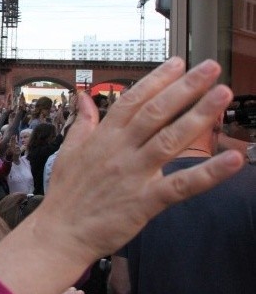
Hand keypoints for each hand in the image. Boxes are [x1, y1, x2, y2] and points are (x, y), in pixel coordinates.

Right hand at [0, 59, 245, 293]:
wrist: (61, 232)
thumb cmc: (66, 193)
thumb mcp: (68, 151)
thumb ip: (83, 122)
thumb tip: (83, 97)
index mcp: (103, 136)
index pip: (133, 100)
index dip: (157, 79)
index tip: (179, 62)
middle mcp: (120, 149)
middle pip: (155, 112)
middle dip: (185, 88)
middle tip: (210, 67)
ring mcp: (134, 174)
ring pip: (170, 139)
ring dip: (198, 116)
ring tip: (221, 94)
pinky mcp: (145, 201)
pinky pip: (182, 185)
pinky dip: (208, 173)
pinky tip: (232, 159)